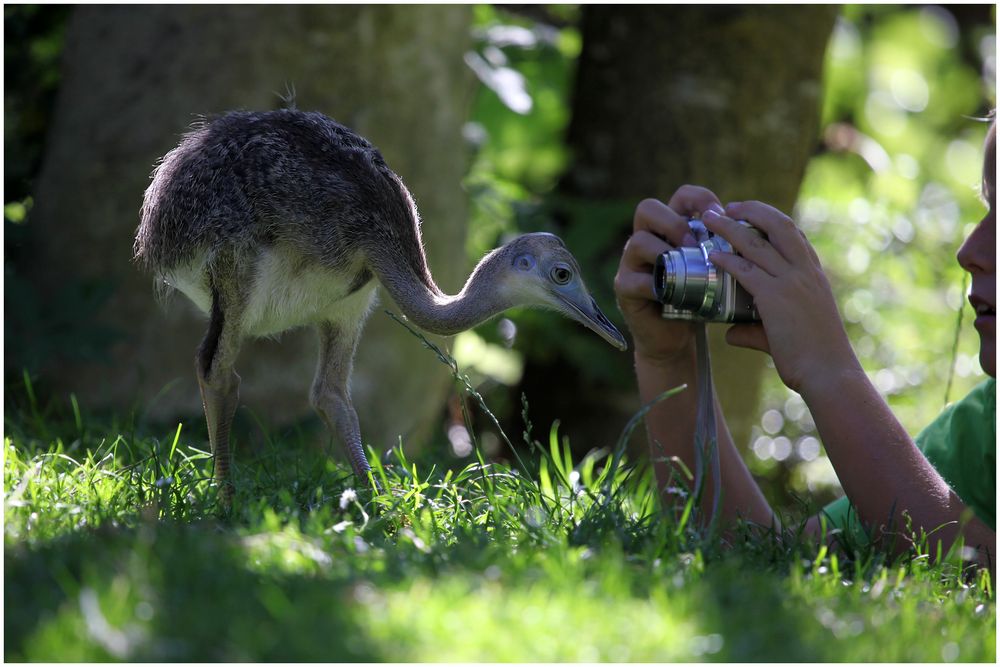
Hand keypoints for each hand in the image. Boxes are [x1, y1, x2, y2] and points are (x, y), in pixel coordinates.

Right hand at [614, 185, 724, 364]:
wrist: (676, 337)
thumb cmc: (700, 299)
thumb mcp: (716, 269)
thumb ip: (729, 251)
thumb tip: (762, 236)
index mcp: (672, 228)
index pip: (681, 196)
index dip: (699, 199)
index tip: (720, 214)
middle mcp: (648, 238)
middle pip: (648, 208)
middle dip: (674, 222)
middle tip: (695, 243)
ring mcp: (632, 262)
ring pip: (638, 240)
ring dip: (663, 251)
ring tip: (684, 267)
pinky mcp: (625, 287)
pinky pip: (634, 279)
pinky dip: (654, 286)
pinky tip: (671, 296)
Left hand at [702, 201, 861, 393]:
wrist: (829, 374)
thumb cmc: (814, 359)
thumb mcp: (788, 334)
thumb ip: (755, 329)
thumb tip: (730, 333)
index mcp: (815, 276)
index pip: (796, 236)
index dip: (773, 221)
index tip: (752, 214)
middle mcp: (806, 273)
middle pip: (779, 226)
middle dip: (753, 211)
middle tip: (729, 206)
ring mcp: (792, 283)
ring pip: (757, 244)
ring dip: (730, 228)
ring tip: (711, 218)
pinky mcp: (776, 298)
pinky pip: (746, 271)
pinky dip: (726, 260)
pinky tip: (711, 255)